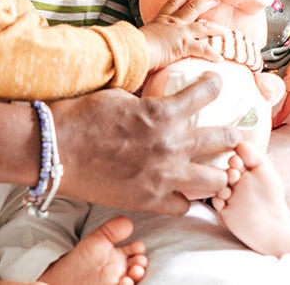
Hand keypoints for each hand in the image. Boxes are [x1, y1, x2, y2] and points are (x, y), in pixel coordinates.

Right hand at [50, 73, 240, 214]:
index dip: (214, 86)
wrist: (55, 151)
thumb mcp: (119, 96)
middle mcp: (172, 145)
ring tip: (217, 170)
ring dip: (218, 172)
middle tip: (233, 135)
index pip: (205, 93)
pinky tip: (180, 192)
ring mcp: (164, 176)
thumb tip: (154, 99)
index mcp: (164, 113)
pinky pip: (183, 206)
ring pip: (215, 180)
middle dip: (231, 135)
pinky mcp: (150, 199)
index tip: (215, 84)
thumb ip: (145, 101)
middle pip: (222, 139)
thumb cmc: (81, 117)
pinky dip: (184, 199)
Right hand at [140, 0, 225, 70]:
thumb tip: (137, 47)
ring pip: (203, 26)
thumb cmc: (132, 45)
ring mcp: (180, 33)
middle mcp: (172, 23)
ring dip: (216, 27)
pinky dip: (213, 54)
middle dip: (205, 3)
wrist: (134, 48)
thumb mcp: (137, 37)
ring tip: (225, 30)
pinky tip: (220, 59)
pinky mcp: (184, 45)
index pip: (172, 4)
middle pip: (192, 8)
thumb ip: (142, 40)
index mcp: (159, 20)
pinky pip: (203, 49)